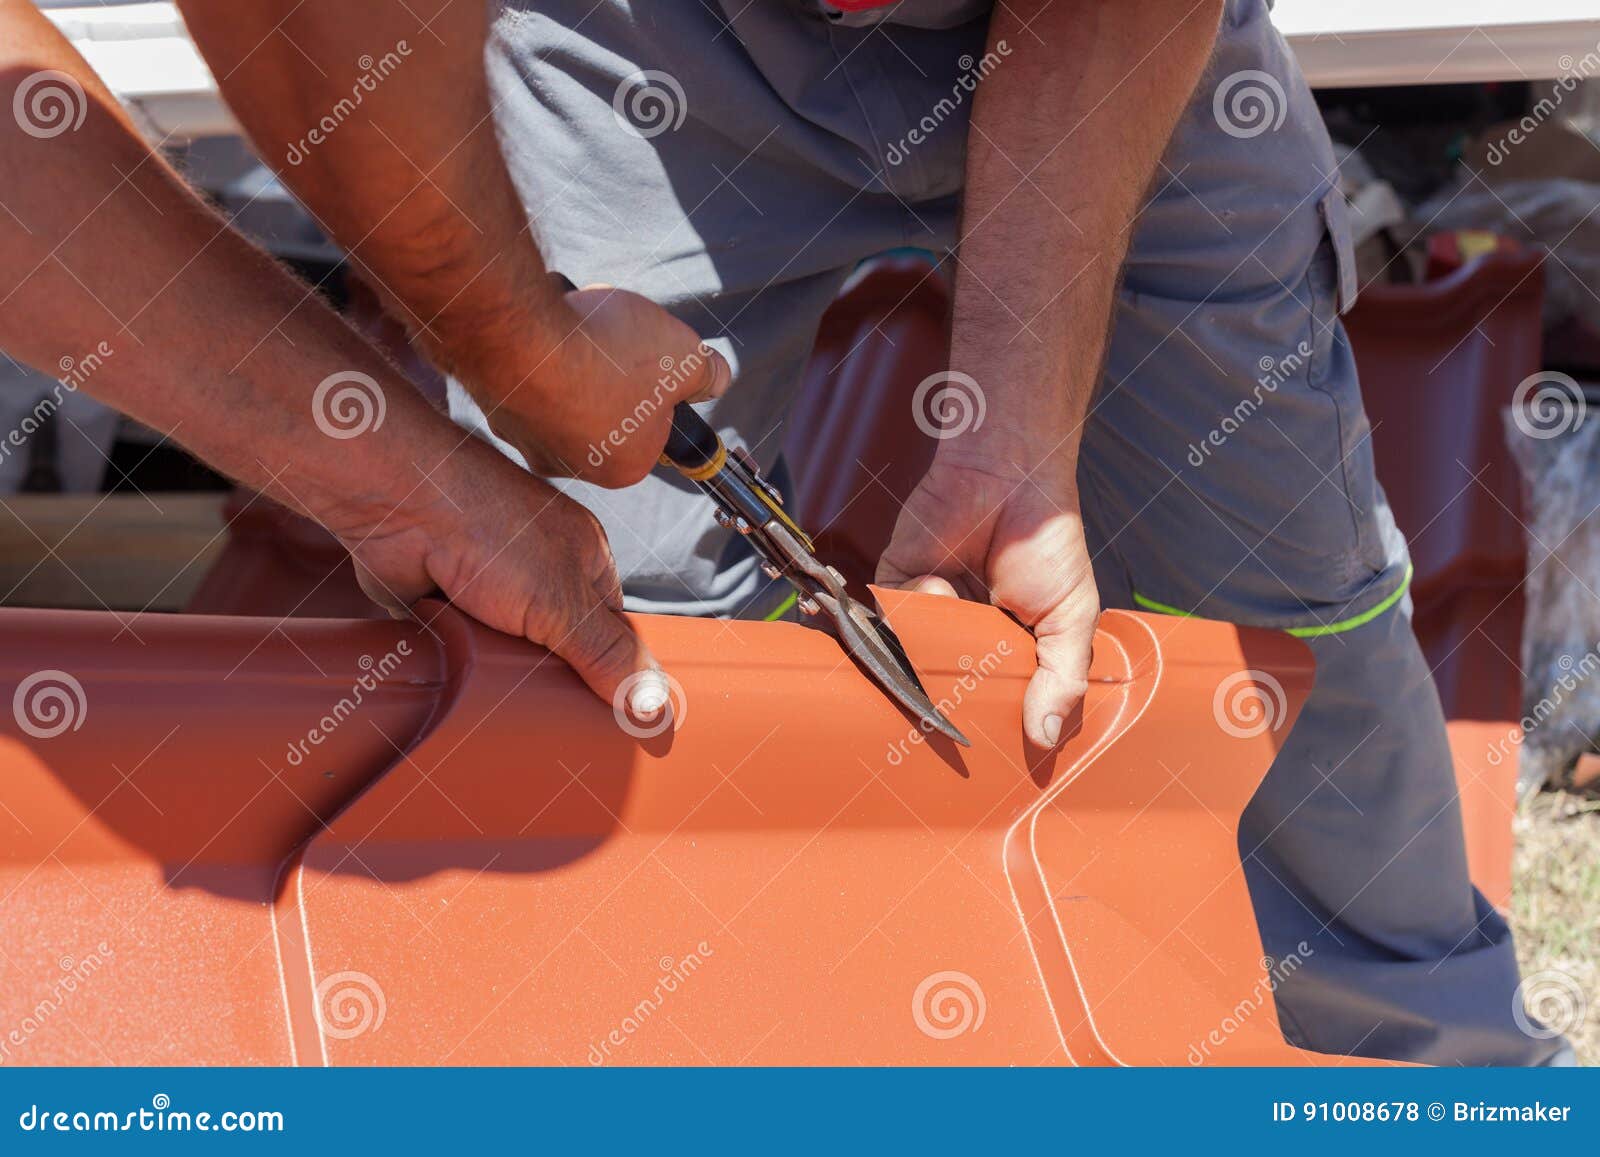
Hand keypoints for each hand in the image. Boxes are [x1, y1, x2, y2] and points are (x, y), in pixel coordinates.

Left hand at [327, 439, 670, 716]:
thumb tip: (654, 702)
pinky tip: (462, 682)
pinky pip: (463, 651)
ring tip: (500, 701)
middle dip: (550, 678)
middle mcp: (538, 572)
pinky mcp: (444, 604)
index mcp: (583, 560)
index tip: (607, 716)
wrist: (399, 505)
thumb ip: (606, 654)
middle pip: (559, 648)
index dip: (610, 672)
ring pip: (509, 654)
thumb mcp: (563, 603)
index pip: (610, 631)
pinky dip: (461, 665)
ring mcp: (489, 588)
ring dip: (501, 674)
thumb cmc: (488, 529)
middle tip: (549, 717)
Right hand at [481, 284, 730, 486]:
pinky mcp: (494, 407)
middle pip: (608, 410)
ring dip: (577, 361)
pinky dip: (539, 356)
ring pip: (564, 394)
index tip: (654, 361)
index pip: (653, 428)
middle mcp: (571, 466)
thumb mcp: (683, 356)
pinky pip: (528, 378)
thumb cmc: (608, 355)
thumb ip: (706, 371)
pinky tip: (546, 330)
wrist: (521, 337)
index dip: (659, 388)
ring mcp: (526, 439)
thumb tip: (717, 377)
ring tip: (581, 329)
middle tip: (616, 341)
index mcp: (624, 466)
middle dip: (616, 372)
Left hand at [877, 455, 1098, 749]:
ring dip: (927, 648)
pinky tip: (941, 579)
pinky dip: (911, 607)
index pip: (985, 704)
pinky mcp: (895, 586)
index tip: (985, 747)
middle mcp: (959, 640)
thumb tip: (1044, 738)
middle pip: (939, 691)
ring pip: (908, 661)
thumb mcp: (1071, 619)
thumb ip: (1062, 678)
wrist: (1012, 475)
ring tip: (962, 610)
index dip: (983, 723)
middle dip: (944, 697)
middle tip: (955, 697)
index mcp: (1002, 654)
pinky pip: (885, 620)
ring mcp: (925, 616)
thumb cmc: (1048, 544)